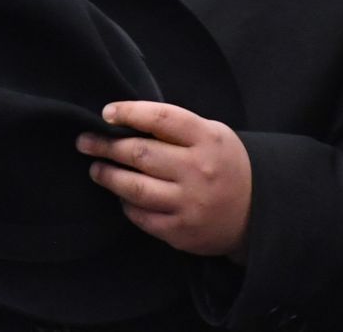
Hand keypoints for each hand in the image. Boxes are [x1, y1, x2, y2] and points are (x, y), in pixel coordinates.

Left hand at [76, 101, 252, 259]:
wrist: (258, 212)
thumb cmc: (224, 165)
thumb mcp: (212, 136)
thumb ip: (175, 128)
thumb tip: (124, 121)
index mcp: (207, 139)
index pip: (161, 118)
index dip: (129, 112)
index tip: (106, 113)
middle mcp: (198, 170)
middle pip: (140, 153)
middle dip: (105, 146)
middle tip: (85, 142)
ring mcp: (190, 203)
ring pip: (134, 188)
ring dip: (107, 176)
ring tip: (95, 169)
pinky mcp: (182, 231)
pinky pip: (141, 216)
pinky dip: (126, 205)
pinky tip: (122, 196)